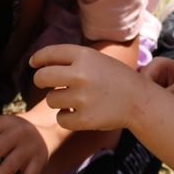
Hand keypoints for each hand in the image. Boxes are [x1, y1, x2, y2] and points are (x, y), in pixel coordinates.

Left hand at [30, 43, 145, 131]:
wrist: (140, 101)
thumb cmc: (114, 78)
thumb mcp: (95, 59)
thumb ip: (70, 59)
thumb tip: (36, 62)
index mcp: (84, 55)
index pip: (49, 54)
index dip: (38, 58)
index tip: (33, 63)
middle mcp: (81, 74)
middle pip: (41, 78)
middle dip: (41, 81)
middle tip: (50, 85)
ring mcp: (82, 98)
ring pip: (51, 100)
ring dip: (58, 101)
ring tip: (75, 100)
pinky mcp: (85, 119)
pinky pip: (61, 119)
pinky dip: (67, 118)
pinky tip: (79, 114)